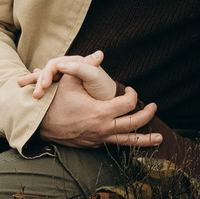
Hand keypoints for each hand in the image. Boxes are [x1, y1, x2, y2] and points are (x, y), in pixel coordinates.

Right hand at [17, 51, 158, 147]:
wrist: (39, 125)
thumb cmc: (54, 101)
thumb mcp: (69, 81)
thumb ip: (86, 67)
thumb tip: (99, 53)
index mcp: (100, 112)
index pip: (128, 104)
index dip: (132, 95)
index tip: (129, 89)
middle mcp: (103, 128)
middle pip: (134, 124)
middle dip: (147, 115)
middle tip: (153, 107)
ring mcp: (99, 139)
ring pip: (128, 142)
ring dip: (145, 140)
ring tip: (160, 139)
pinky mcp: (94, 145)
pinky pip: (115, 145)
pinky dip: (127, 143)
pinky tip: (134, 140)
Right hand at [22, 51, 118, 101]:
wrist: (108, 101)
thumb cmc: (103, 89)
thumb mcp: (94, 77)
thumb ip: (82, 67)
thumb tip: (69, 61)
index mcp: (75, 63)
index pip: (54, 65)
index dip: (47, 74)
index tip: (43, 87)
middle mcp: (68, 69)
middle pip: (47, 71)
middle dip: (37, 80)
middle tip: (33, 93)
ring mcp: (65, 79)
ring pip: (44, 78)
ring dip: (33, 82)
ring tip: (20, 85)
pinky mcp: (62, 89)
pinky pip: (46, 87)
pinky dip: (37, 87)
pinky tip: (28, 90)